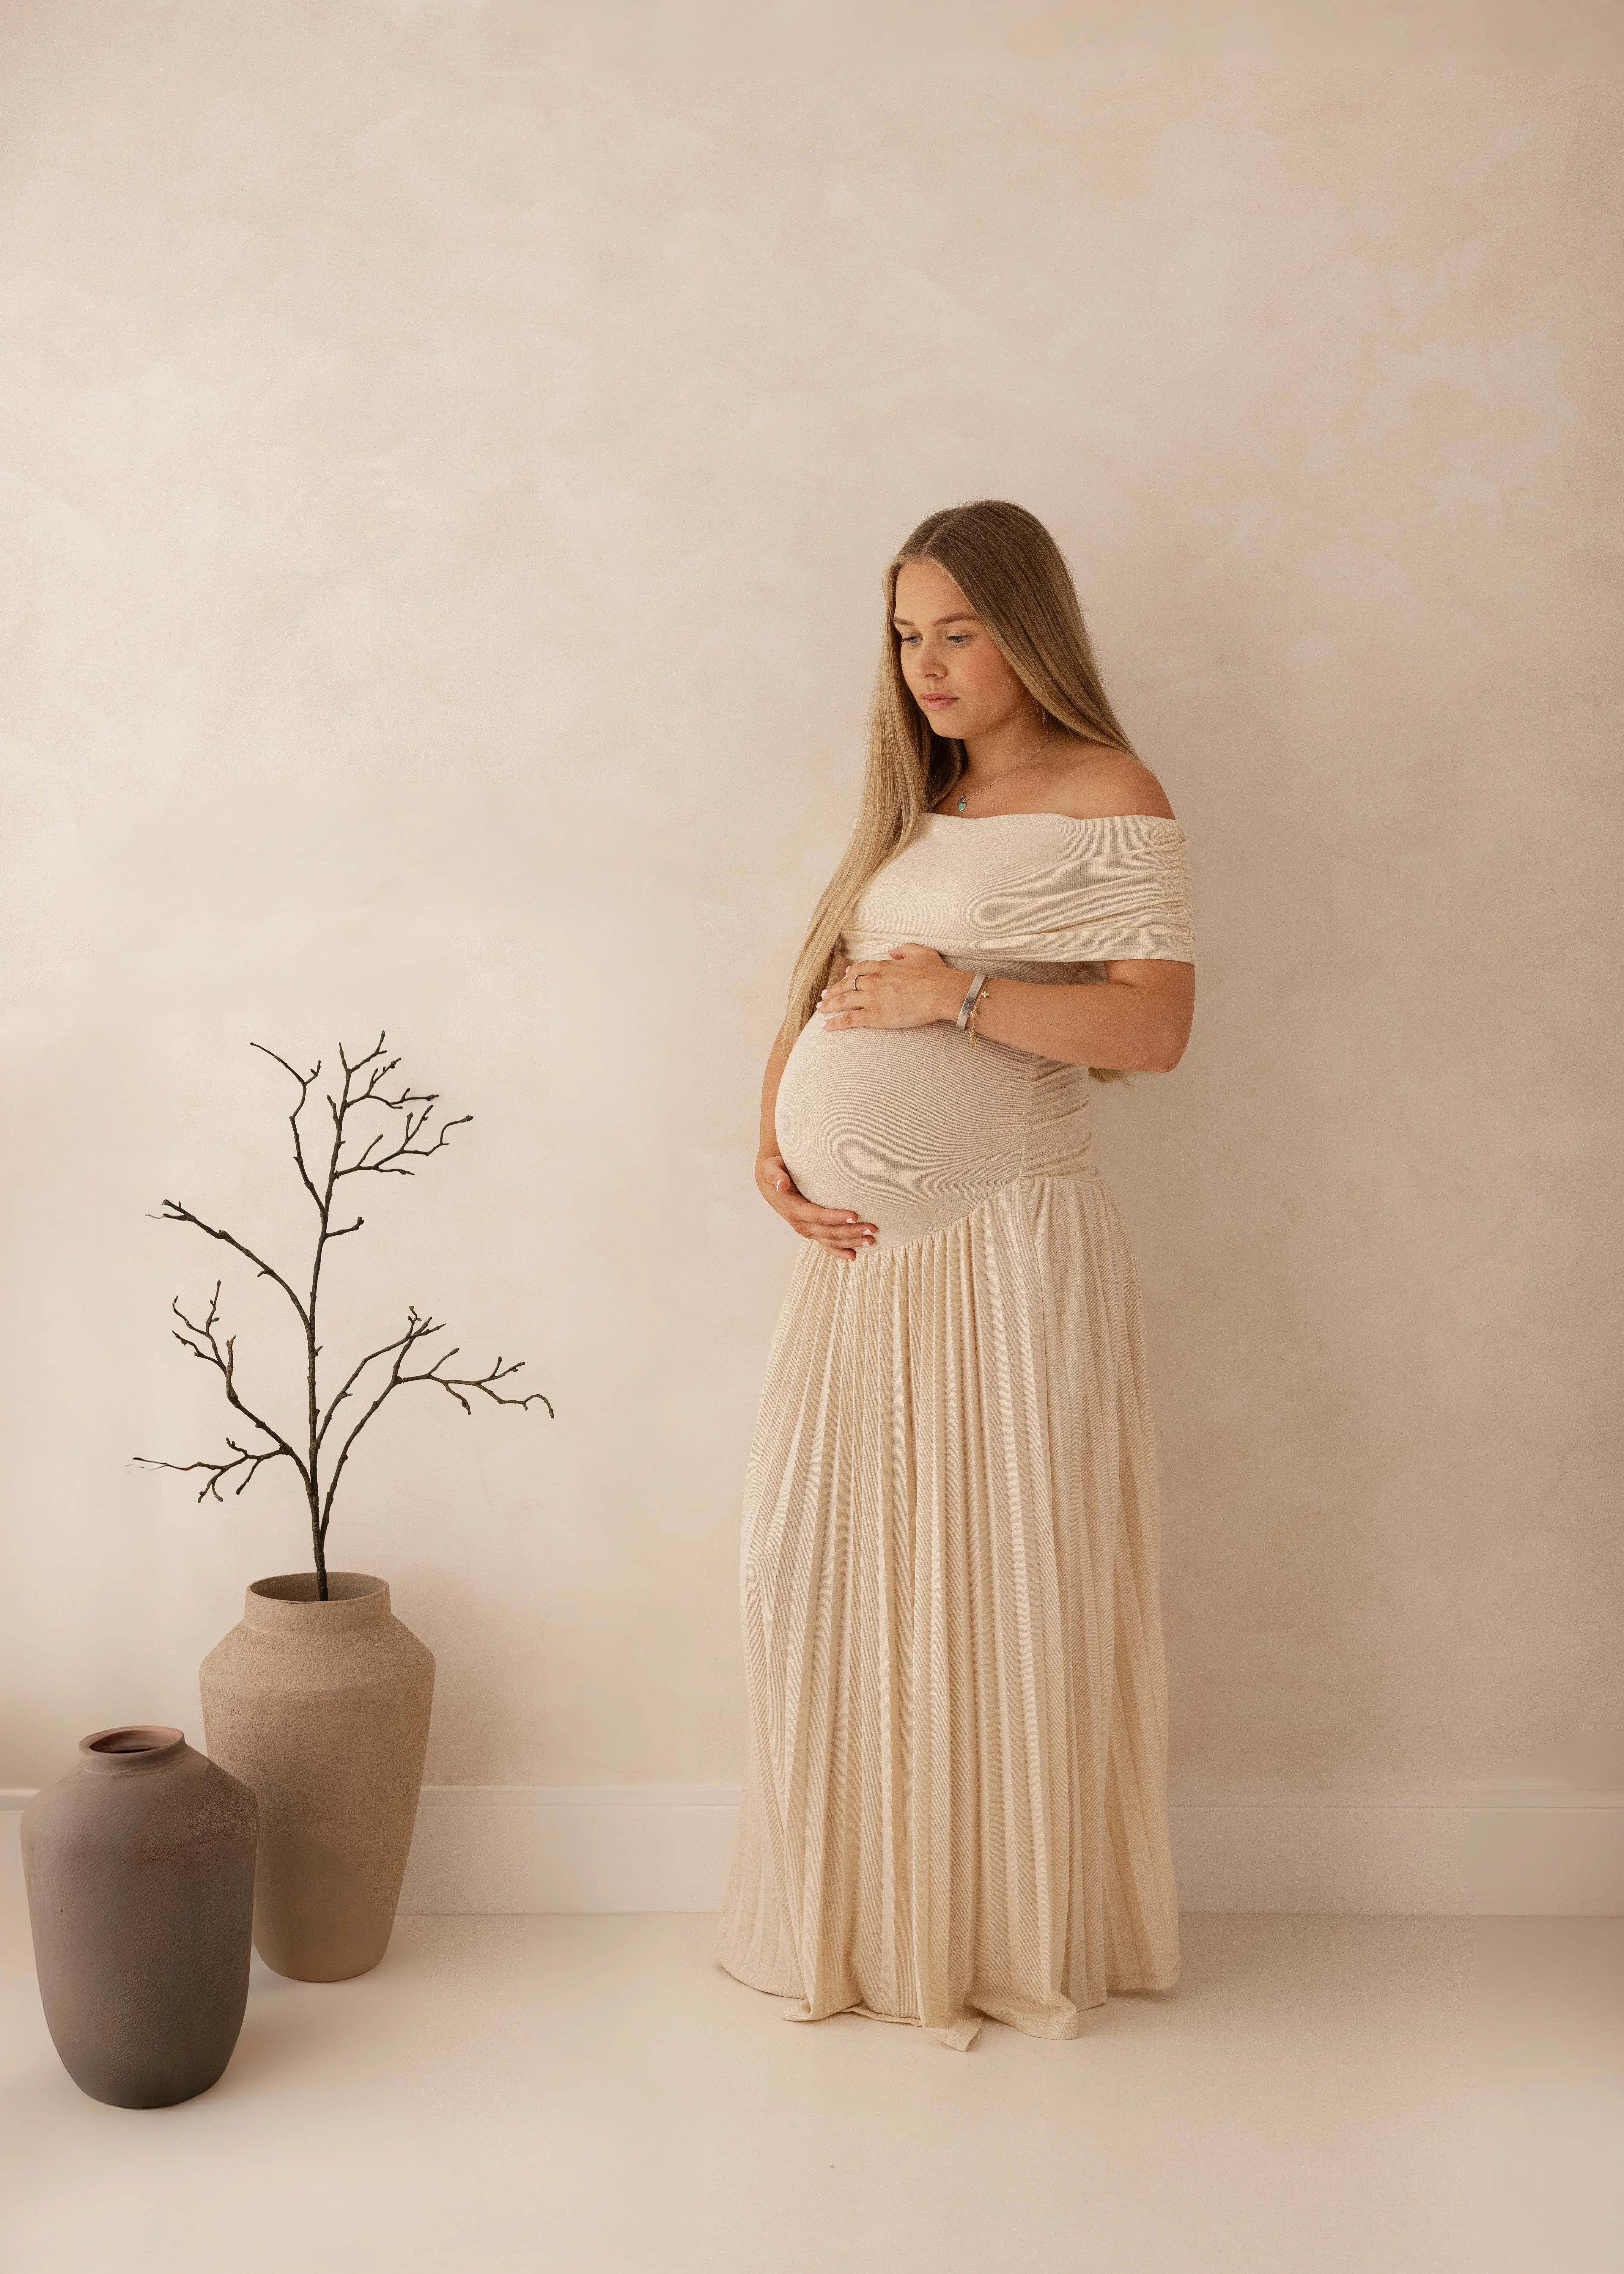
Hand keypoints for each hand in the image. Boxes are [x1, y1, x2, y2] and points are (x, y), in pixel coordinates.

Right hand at [757, 1153, 876, 1261]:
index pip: (817, 1215)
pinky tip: (853, 1255)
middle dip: (851, 1232)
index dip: (835, 1217)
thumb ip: (776, 1175)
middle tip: (872, 1228)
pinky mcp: (812, 1232)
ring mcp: (807, 1230)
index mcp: (793, 1209)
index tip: (855, 1215)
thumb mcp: (770, 1169)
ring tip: (871, 1240)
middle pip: (829, 1232)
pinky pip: (826, 1245)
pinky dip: (839, 1252)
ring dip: (851, 1242)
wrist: (772, 1185)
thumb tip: (781, 1184)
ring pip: (831, 1241)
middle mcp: (800, 1223)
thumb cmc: (774, 1172)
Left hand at [817, 943, 962, 1029]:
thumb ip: (905, 949)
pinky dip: (835, 1023)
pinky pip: (849, 1019)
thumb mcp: (922, 952)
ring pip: (843, 1001)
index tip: (844, 976)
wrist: (941, 992)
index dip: (850, 973)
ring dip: (829, 1005)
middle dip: (834, 990)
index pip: (860, 969)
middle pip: (846, 985)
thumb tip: (892, 951)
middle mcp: (873, 981)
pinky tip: (825, 1026)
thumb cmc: (936, 974)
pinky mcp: (874, 1016)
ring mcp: (871, 998)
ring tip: (820, 1009)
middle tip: (825, 995)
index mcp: (884, 966)